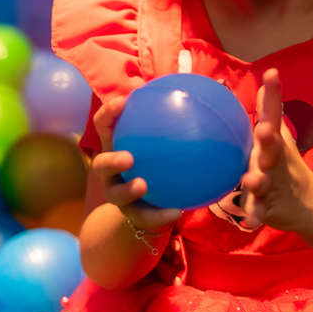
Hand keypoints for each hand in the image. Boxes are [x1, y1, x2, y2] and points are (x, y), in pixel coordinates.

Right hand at [90, 93, 181, 231]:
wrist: (155, 202)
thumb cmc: (161, 162)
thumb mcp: (168, 141)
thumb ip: (181, 120)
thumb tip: (212, 93)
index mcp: (118, 146)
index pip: (105, 127)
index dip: (109, 114)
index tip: (124, 102)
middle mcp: (112, 171)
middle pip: (100, 164)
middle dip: (111, 160)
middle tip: (128, 157)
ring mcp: (119, 194)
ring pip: (115, 194)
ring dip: (128, 189)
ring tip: (142, 185)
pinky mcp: (132, 215)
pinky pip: (145, 217)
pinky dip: (159, 215)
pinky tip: (177, 211)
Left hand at [241, 69, 312, 231]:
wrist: (308, 204)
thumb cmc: (285, 165)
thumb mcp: (280, 138)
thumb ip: (270, 110)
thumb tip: (265, 78)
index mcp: (274, 143)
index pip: (274, 115)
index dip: (273, 95)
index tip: (271, 75)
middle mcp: (274, 162)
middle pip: (272, 149)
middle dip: (268, 139)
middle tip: (264, 128)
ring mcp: (272, 185)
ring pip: (262, 183)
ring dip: (257, 181)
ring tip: (251, 179)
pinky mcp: (267, 208)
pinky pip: (258, 214)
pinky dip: (254, 218)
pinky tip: (248, 224)